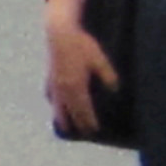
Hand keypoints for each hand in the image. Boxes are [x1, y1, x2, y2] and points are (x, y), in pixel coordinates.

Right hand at [44, 16, 119, 135]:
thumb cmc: (82, 45)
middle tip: (84, 132)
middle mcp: (64, 88)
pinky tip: (53, 102)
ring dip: (61, 116)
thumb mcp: (100, 59)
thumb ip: (108, 75)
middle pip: (70, 110)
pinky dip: (53, 101)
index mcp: (77, 85)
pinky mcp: (50, 75)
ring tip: (64, 125)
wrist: (60, 33)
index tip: (94, 130)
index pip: (83, 109)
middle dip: (77, 122)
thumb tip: (115, 89)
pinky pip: (50, 94)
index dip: (88, 120)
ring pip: (57, 105)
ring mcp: (54, 82)